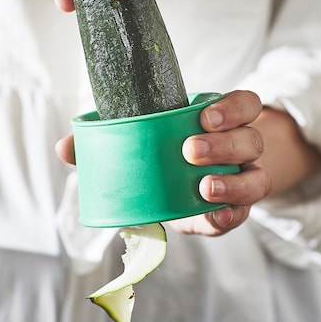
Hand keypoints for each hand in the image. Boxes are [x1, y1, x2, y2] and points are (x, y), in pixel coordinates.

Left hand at [54, 90, 270, 236]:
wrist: (191, 191)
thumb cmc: (168, 158)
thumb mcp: (148, 144)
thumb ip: (109, 142)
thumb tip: (64, 146)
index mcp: (222, 123)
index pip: (245, 104)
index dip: (231, 108)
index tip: (203, 115)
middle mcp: (241, 149)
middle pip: (250, 139)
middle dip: (224, 144)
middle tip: (190, 151)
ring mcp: (244, 180)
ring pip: (256, 178)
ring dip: (232, 183)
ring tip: (203, 188)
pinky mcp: (236, 211)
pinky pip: (243, 214)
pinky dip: (229, 216)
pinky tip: (213, 217)